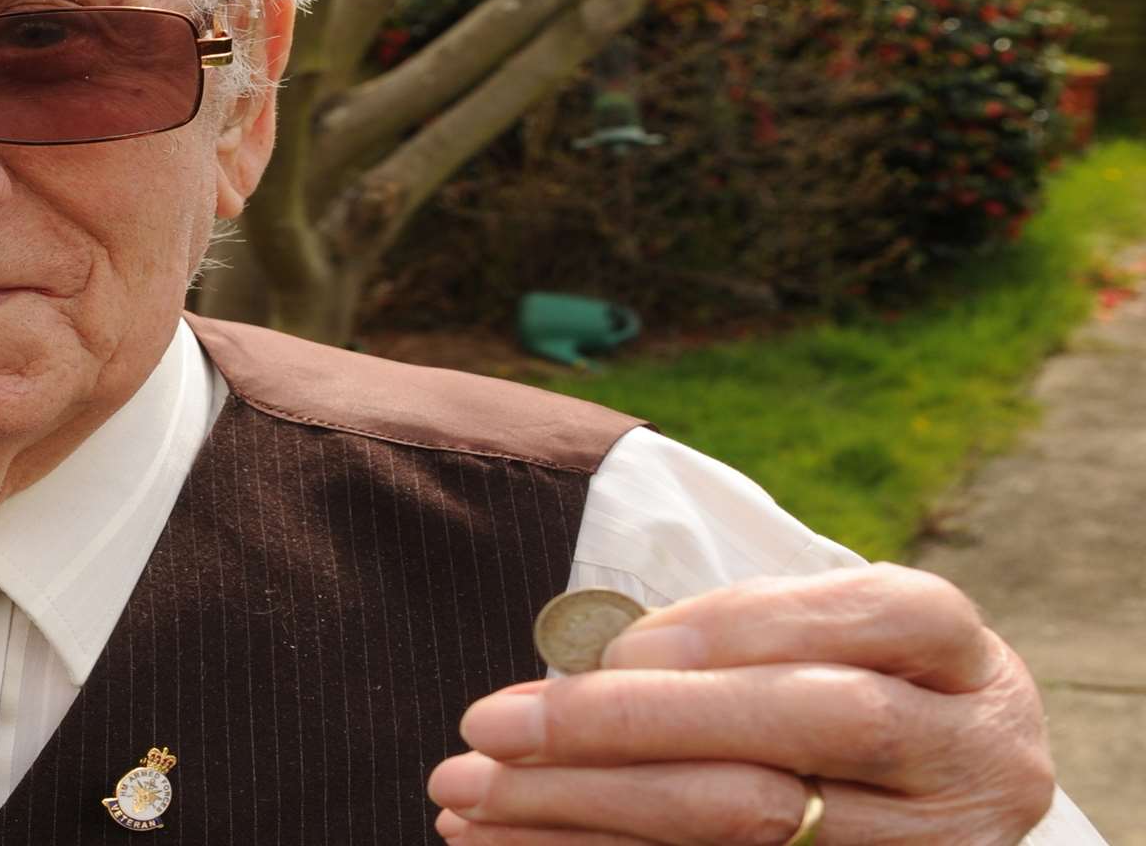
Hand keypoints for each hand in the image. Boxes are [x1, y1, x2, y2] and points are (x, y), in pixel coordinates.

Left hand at [427, 564, 1055, 843]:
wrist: (933, 792)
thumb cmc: (838, 684)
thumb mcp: (816, 638)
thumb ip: (724, 634)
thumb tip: (579, 660)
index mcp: (958, 654)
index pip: (858, 616)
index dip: (732, 626)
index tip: (605, 647)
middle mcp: (969, 757)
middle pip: (808, 723)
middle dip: (631, 722)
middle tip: (488, 726)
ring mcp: (939, 844)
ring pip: (756, 823)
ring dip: (587, 809)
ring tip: (469, 798)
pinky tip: (513, 845)